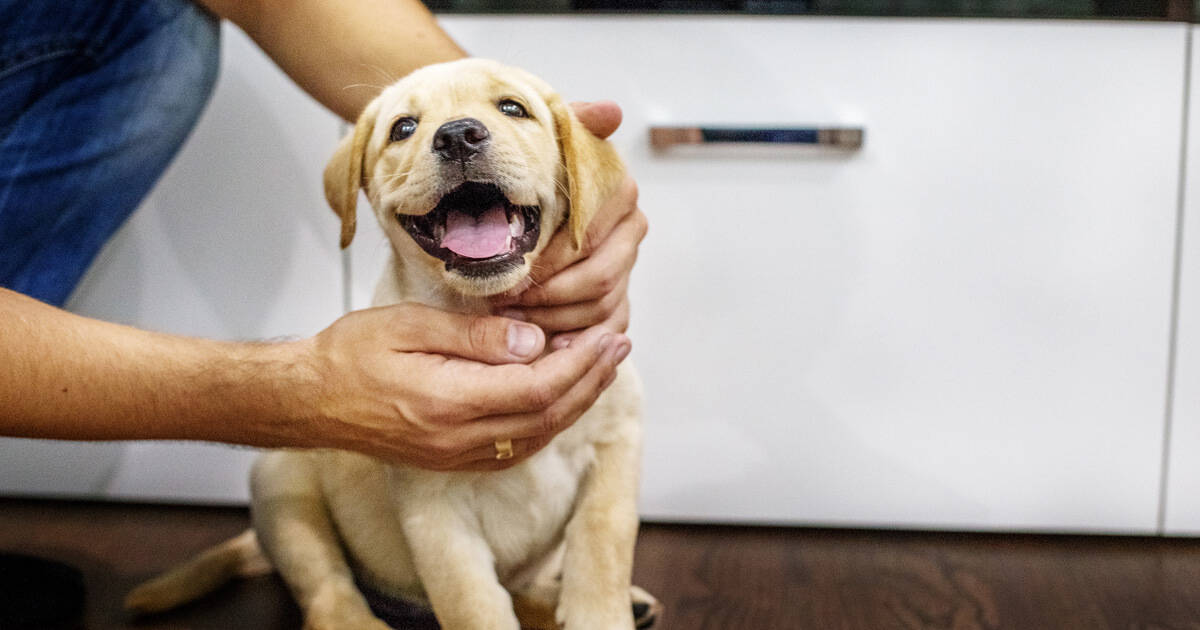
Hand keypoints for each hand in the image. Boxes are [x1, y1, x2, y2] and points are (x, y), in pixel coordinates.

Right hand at [289, 303, 630, 469]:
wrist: (309, 399)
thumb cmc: (350, 354)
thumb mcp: (409, 325)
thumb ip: (474, 337)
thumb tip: (533, 341)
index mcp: (448, 402)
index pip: (537, 388)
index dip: (580, 364)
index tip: (606, 337)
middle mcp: (458, 438)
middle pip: (546, 416)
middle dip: (590, 380)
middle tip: (618, 346)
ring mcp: (456, 455)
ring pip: (537, 435)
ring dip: (575, 401)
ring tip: (600, 367)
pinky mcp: (453, 459)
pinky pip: (516, 447)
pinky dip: (548, 420)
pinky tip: (561, 396)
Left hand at [490, 101, 646, 347]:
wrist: (521, 202)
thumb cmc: (531, 176)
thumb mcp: (546, 143)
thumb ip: (575, 124)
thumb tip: (611, 112)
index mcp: (619, 193)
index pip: (591, 239)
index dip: (551, 260)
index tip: (514, 268)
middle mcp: (631, 231)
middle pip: (599, 279)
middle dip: (548, 294)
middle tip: (505, 299)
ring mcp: (627, 269)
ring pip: (599, 308)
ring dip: (553, 317)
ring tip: (512, 316)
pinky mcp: (619, 303)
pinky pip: (602, 331)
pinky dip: (571, 339)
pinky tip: (538, 340)